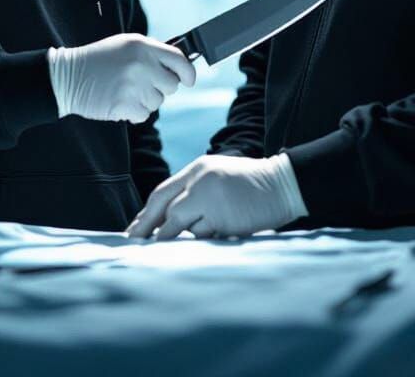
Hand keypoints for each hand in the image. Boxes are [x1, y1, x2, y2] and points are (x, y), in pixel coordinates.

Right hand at [48, 34, 195, 122]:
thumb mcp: (125, 45)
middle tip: (143, 84)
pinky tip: (119, 101)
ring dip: (145, 100)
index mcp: (143, 46)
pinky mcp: (124, 105)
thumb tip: (179, 65)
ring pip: (158, 102)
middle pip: (171, 85)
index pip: (179, 60)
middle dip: (161, 87)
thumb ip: (152, 52)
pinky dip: (134, 112)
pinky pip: (144, 115)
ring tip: (125, 90)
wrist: (68, 76)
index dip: (188, 72)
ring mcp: (133, 86)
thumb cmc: (99, 60)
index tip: (189, 80)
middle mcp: (141, 64)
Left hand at [124, 153, 306, 239]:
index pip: (162, 192)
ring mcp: (208, 194)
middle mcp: (198, 178)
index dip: (146, 214)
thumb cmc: (250, 188)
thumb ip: (194, 195)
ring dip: (182, 236)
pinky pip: (201, 234)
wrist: (281, 185)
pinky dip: (204, 239)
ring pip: (180, 224)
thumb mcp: (217, 180)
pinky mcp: (220, 212)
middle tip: (133, 244)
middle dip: (145, 227)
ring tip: (184, 243)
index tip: (134, 231)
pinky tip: (217, 234)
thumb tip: (166, 224)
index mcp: (197, 169)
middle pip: (162, 205)